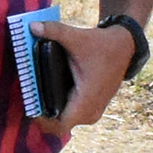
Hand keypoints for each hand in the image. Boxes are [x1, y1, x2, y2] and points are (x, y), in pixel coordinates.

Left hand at [32, 17, 139, 131]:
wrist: (124, 45)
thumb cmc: (102, 45)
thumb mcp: (78, 37)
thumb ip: (55, 32)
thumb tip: (32, 26)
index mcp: (87, 99)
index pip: (60, 126)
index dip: (42, 122)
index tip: (29, 109)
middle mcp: (91, 111)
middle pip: (59, 126)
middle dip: (42, 116)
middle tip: (28, 99)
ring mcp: (93, 111)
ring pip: (65, 122)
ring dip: (50, 114)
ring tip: (35, 98)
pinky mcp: (92, 107)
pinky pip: (71, 116)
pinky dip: (59, 110)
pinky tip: (46, 97)